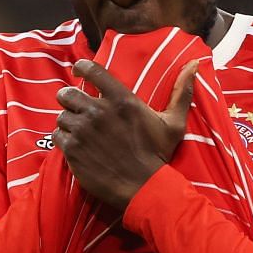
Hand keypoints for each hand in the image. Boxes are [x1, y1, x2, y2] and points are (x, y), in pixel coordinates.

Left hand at [54, 58, 198, 208]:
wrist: (143, 189)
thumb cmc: (157, 155)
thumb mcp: (173, 123)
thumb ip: (181, 92)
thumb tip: (195, 64)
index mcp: (120, 100)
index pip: (91, 70)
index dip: (81, 67)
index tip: (79, 70)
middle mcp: (98, 111)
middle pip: (67, 93)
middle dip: (70, 99)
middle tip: (78, 109)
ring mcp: (83, 131)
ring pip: (61, 116)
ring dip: (68, 122)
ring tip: (78, 131)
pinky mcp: (72, 150)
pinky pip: (57, 136)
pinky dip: (63, 139)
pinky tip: (75, 146)